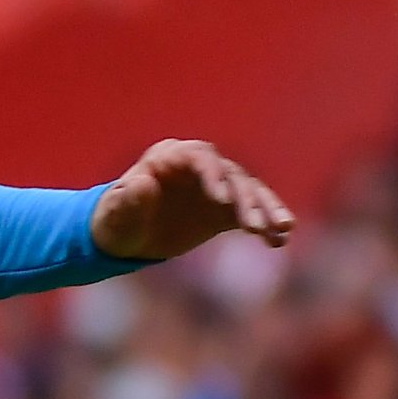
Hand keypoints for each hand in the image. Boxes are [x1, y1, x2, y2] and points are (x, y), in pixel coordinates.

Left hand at [88, 139, 292, 261]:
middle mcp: (198, 166)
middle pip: (231, 175)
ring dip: (267, 210)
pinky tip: (279, 241)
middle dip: (246, 199)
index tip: (222, 200)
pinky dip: (266, 226)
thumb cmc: (114, 221)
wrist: (124, 237)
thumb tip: (143, 182)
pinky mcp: (224, 209)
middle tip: (254, 226)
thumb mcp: (115, 216)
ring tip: (283, 229)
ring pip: (249, 193)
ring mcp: (215, 186)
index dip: (213, 175)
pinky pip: (250, 214)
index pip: (199, 157)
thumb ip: (127, 200)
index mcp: (169, 157)